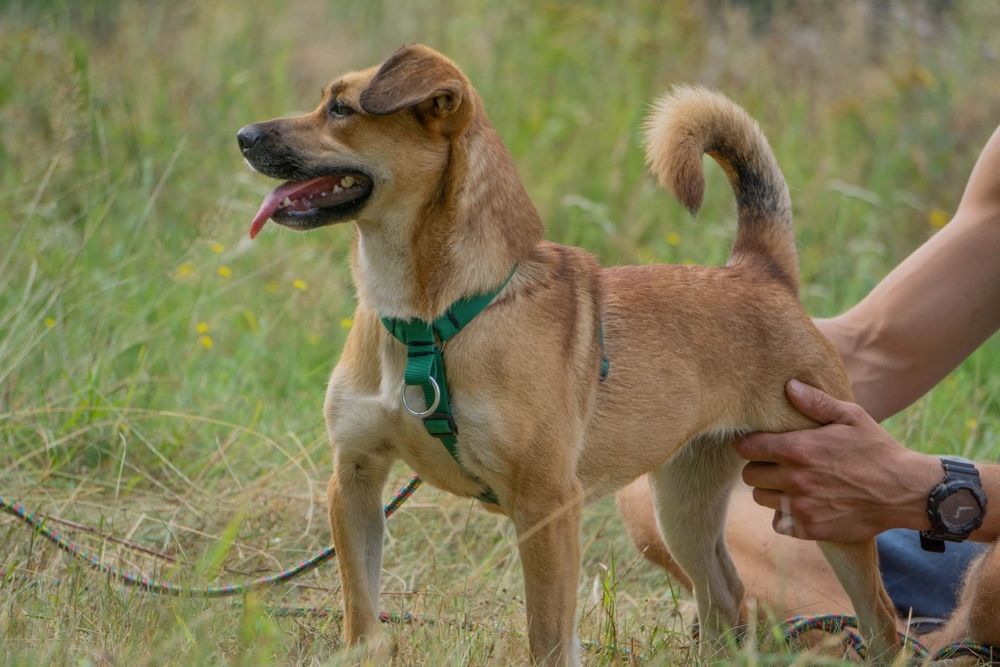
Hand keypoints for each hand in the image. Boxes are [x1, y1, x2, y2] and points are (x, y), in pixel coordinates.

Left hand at [733, 379, 940, 541]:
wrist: (905, 491)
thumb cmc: (877, 450)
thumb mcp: (851, 417)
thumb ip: (816, 402)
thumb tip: (789, 386)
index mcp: (799, 449)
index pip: (746, 447)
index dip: (747, 444)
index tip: (757, 444)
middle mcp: (795, 479)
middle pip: (749, 475)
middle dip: (759, 467)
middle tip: (777, 464)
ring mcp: (801, 506)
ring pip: (761, 498)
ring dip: (771, 491)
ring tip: (791, 484)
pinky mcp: (810, 528)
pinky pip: (778, 523)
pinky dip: (785, 516)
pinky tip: (801, 505)